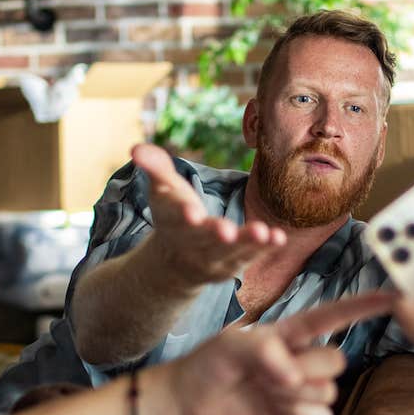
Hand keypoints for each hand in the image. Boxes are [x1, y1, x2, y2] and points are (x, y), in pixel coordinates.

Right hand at [132, 143, 285, 286]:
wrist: (173, 263)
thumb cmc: (172, 215)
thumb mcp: (161, 190)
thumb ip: (154, 167)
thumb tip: (135, 148)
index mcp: (173, 219)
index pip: (176, 216)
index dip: (184, 213)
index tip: (192, 213)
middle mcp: (192, 242)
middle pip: (204, 238)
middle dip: (215, 234)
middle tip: (226, 231)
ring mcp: (212, 258)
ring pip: (230, 251)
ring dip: (247, 242)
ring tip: (264, 233)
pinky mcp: (232, 265)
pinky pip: (249, 257)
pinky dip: (264, 249)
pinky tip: (278, 237)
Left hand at [156, 292, 393, 414]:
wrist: (189, 403)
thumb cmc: (210, 363)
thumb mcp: (231, 344)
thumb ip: (265, 349)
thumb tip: (293, 377)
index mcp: (292, 332)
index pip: (334, 316)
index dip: (365, 306)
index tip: (397, 297)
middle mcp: (304, 358)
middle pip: (335, 360)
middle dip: (304, 369)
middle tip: (264, 374)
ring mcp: (304, 389)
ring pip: (329, 392)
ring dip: (294, 396)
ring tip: (262, 392)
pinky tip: (274, 412)